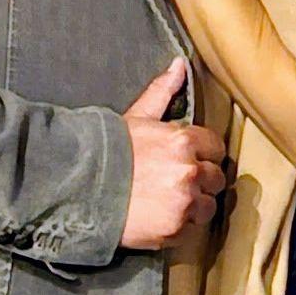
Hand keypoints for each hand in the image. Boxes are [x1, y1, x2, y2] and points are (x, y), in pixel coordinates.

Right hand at [117, 59, 226, 250]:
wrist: (79, 188)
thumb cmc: (108, 151)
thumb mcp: (137, 117)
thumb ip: (162, 92)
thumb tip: (180, 64)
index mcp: (183, 140)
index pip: (216, 147)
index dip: (203, 154)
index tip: (187, 160)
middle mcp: (189, 170)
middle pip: (216, 179)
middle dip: (200, 181)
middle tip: (176, 184)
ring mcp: (184, 201)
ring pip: (208, 207)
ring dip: (193, 207)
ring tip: (168, 203)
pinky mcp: (175, 229)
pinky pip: (191, 230)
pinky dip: (179, 227)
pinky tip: (159, 218)